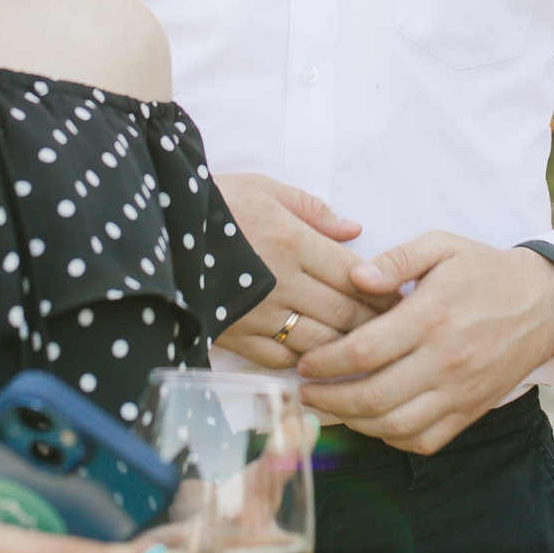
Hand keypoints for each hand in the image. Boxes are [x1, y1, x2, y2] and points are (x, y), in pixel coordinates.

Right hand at [213, 174, 393, 367]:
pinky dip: (304, 364)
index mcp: (293, 241)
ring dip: (346, 349)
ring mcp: (258, 312)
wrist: (155, 229)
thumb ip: (312, 209)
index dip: (382, 291)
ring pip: (319, 342)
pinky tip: (318, 363)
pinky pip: (281, 359)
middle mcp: (281, 280)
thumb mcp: (263, 188)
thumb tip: (354, 230)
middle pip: (344, 313)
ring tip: (364, 350)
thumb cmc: (212, 202)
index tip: (398, 298)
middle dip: (374, 324)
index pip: (356, 274)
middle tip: (393, 329)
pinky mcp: (235, 334)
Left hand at [295, 232, 553, 454]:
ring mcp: (459, 391)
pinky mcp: (471, 410)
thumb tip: (356, 278)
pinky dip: (392, 438)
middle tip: (305, 393)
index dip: (326, 362)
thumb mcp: (442, 245)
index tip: (305, 362)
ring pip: (395, 426)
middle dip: (329, 400)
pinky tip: (373, 422)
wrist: (544, 302)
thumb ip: (396, 259)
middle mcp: (445, 361)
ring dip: (354, 424)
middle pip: (373, 397)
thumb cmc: (485, 270)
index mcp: (431, 318)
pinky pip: (425, 441)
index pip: (364, 352)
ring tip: (330, 410)